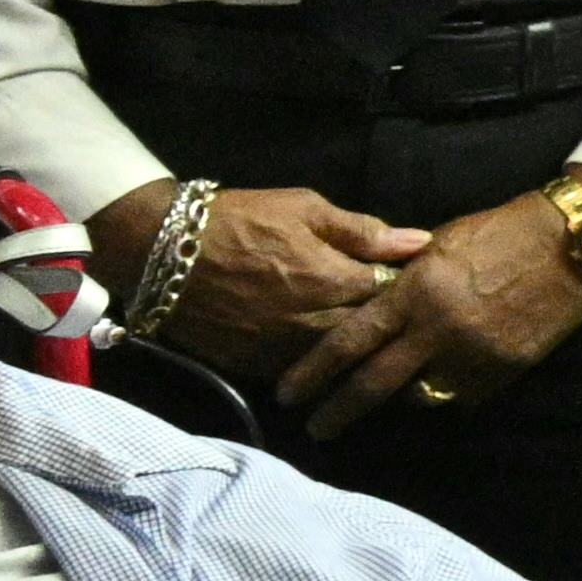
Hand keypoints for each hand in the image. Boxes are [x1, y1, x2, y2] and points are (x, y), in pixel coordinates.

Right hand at [86, 174, 436, 388]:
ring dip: (351, 353)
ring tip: (368, 344)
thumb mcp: (305, 209)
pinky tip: (322, 356)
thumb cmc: (239, 219)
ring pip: (333, 360)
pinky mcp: (249, 364)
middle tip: (400, 322)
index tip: (416, 290)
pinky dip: (312, 364)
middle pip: (366, 336)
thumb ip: (364, 232)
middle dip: (385, 329)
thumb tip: (421, 242)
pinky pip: (295, 371)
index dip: (405, 294)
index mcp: (332, 280)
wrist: (159, 250)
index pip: (391, 298)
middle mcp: (310, 322)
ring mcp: (279, 348)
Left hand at [265, 197, 581, 441]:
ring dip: (401, 397)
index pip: (348, 342)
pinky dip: (451, 390)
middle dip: (338, 411)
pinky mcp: (505, 368)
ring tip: (392, 397)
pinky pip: (465, 394)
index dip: (312, 372)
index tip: (288, 394)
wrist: (574, 242)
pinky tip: (450, 378)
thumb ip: (406, 279)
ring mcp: (473, 354)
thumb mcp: (442, 244)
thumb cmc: (502, 231)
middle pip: (373, 383)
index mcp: (414, 293)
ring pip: (420, 395)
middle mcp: (437, 329)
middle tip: (316, 430)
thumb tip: (379, 304)